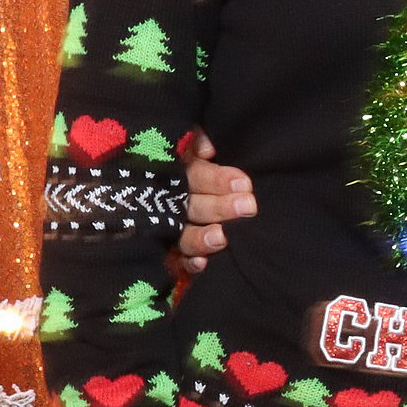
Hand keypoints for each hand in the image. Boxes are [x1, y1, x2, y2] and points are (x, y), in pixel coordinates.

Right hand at [178, 131, 256, 272]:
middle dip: (220, 208)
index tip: (244, 184)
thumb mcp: (191, 148)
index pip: (196, 175)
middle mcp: (172, 201)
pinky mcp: (171, 253)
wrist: (158, 191)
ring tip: (222, 237)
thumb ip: (196, 141)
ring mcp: (169, 229)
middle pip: (193, 206)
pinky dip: (188, 264)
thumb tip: (207, 148)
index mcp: (178, 173)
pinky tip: (202, 264)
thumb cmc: (192, 164)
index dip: (218, 180)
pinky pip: (176, 261)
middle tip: (248, 207)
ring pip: (184, 235)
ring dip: (201, 237)